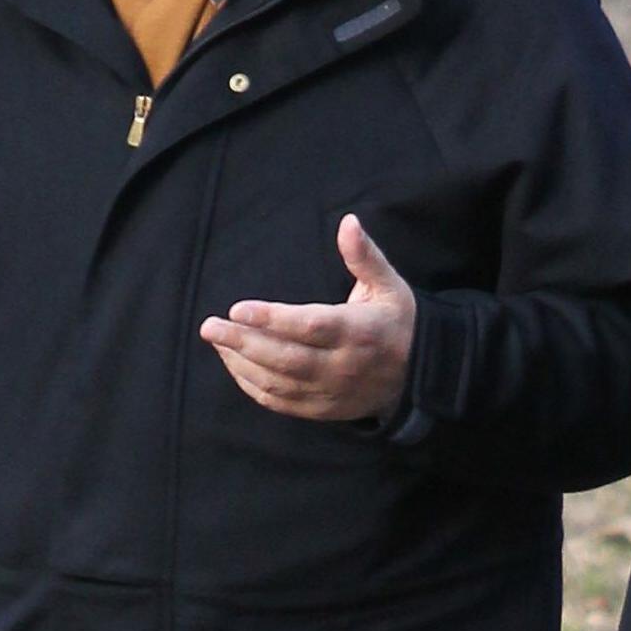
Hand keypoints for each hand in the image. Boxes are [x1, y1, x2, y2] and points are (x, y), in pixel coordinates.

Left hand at [199, 214, 416, 422]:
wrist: (420, 375)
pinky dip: (252, 385)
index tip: (238, 308)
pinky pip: (280, 402)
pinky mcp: (322, 409)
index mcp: (358, 331)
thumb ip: (364, 255)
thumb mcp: (388, 285)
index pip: (309, 326)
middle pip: (285, 358)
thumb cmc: (398, 321)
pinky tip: (235, 364)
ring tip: (217, 341)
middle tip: (209, 326)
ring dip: (241, 363)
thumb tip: (348, 222)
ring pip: (277, 382)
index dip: (272, 319)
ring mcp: (330, 391)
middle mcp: (342, 365)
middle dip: (242, 342)